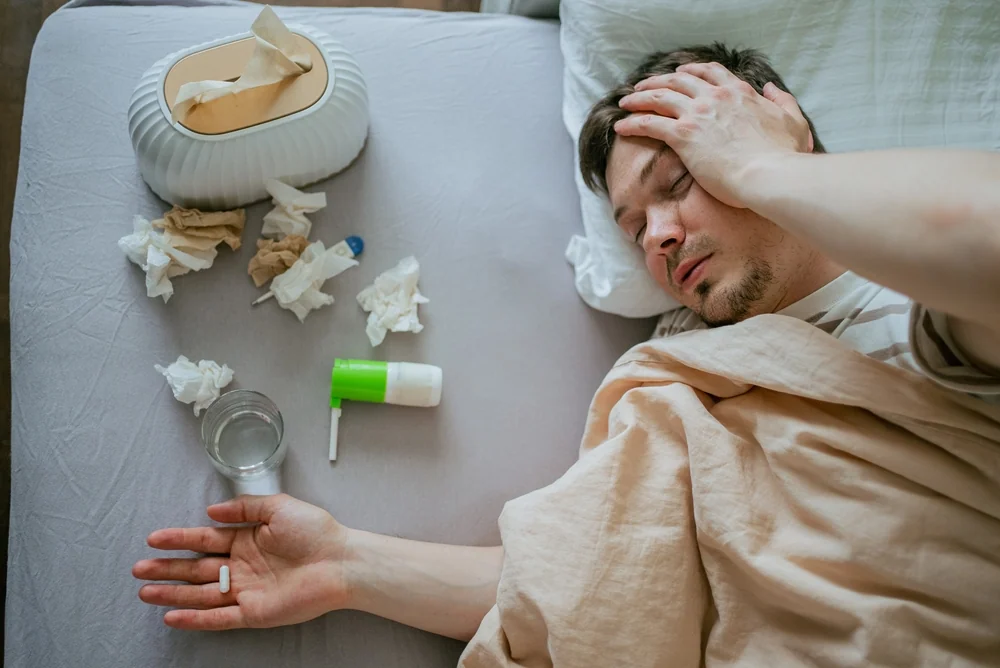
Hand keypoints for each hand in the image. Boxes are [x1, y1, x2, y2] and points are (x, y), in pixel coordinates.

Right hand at [133, 494, 349, 630]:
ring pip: (200, 595)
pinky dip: (195, 618)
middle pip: (196, 569)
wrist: (340, 561)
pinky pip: (219, 617)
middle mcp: (242, 566)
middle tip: (138, 569)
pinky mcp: (254, 613)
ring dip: (172, 594)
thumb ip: (244, 509)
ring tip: (145, 592)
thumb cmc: (315, 531)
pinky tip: (172, 616)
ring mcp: (246, 591)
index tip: (153, 539)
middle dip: (167, 569)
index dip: (179, 539)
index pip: (205, 540)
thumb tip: (210, 512)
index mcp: (247, 540)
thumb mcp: (278, 507)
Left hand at [616, 62, 814, 207]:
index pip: (711, 73)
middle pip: (678, 81)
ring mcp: (698, 114)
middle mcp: (716, 97)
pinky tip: (621, 126)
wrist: (770, 174)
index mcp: (740, 93)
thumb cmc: (784, 156)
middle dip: (657, 81)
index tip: (680, 74)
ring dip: (639, 98)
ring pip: (659, 97)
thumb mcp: (794, 122)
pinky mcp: (684, 135)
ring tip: (625, 103)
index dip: (692, 71)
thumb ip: (783, 101)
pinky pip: (650, 124)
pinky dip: (633, 122)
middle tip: (643, 87)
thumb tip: (772, 88)